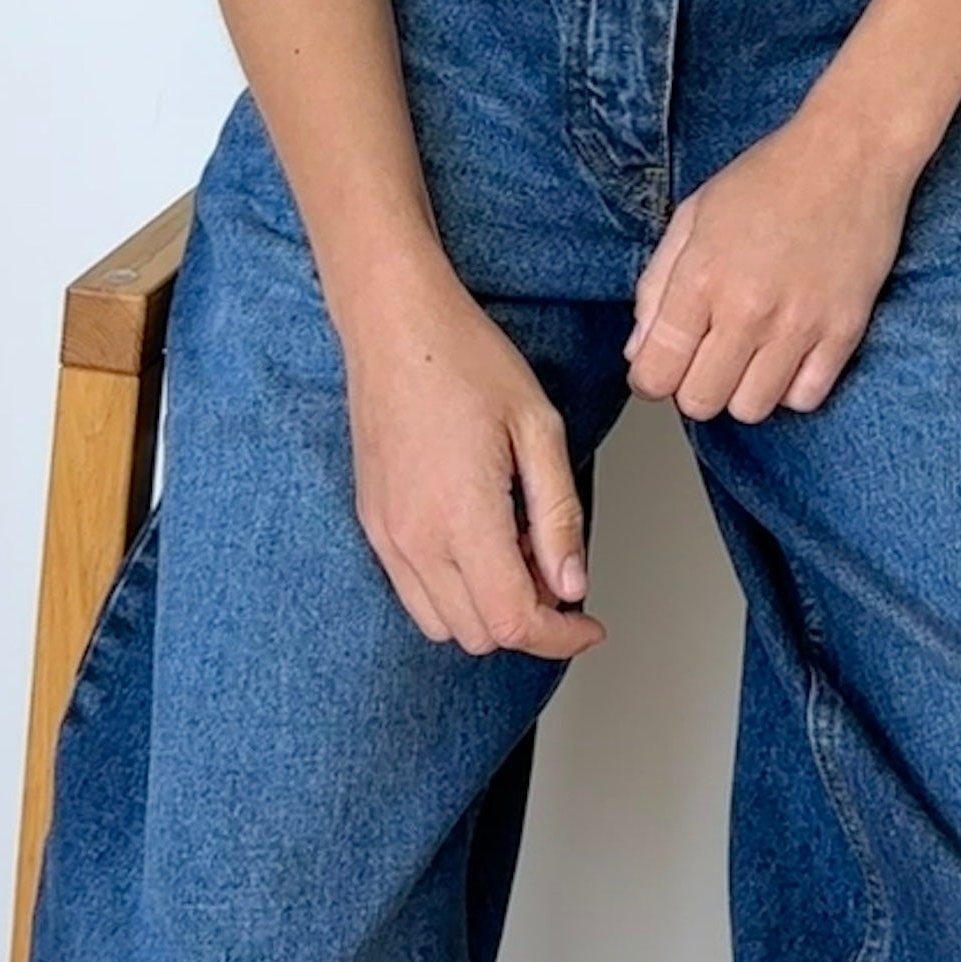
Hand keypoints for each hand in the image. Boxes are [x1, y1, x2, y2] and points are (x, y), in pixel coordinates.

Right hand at [341, 265, 607, 659]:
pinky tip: (479, 537)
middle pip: (479, 634)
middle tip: (556, 567)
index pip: (513, 620)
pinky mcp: (372, 524)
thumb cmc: (466, 360)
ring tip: (517, 547)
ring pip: (442, 624)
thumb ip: (558, 515)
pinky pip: (412, 592)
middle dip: (528, 618)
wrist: (394, 325)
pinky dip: (453, 590)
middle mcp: (414, 538)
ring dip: (488, 608)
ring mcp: (386, 535)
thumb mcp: (539, 429)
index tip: (588, 622)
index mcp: (462, 516)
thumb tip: (571, 583)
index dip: (560, 636)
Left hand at [624, 99, 921, 422]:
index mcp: (701, 277)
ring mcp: (799, 324)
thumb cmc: (770, 178)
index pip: (655, 373)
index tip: (661, 366)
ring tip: (749, 354)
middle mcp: (748, 309)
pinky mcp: (843, 331)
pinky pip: (805, 399)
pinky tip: (788, 353)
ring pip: (751, 410)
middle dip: (693, 386)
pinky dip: (791, 387)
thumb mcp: (692, 216)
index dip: (650, 377)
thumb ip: (656, 285)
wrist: (850, 153)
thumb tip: (639, 349)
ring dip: (742, 390)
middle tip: (706, 357)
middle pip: (700, 402)